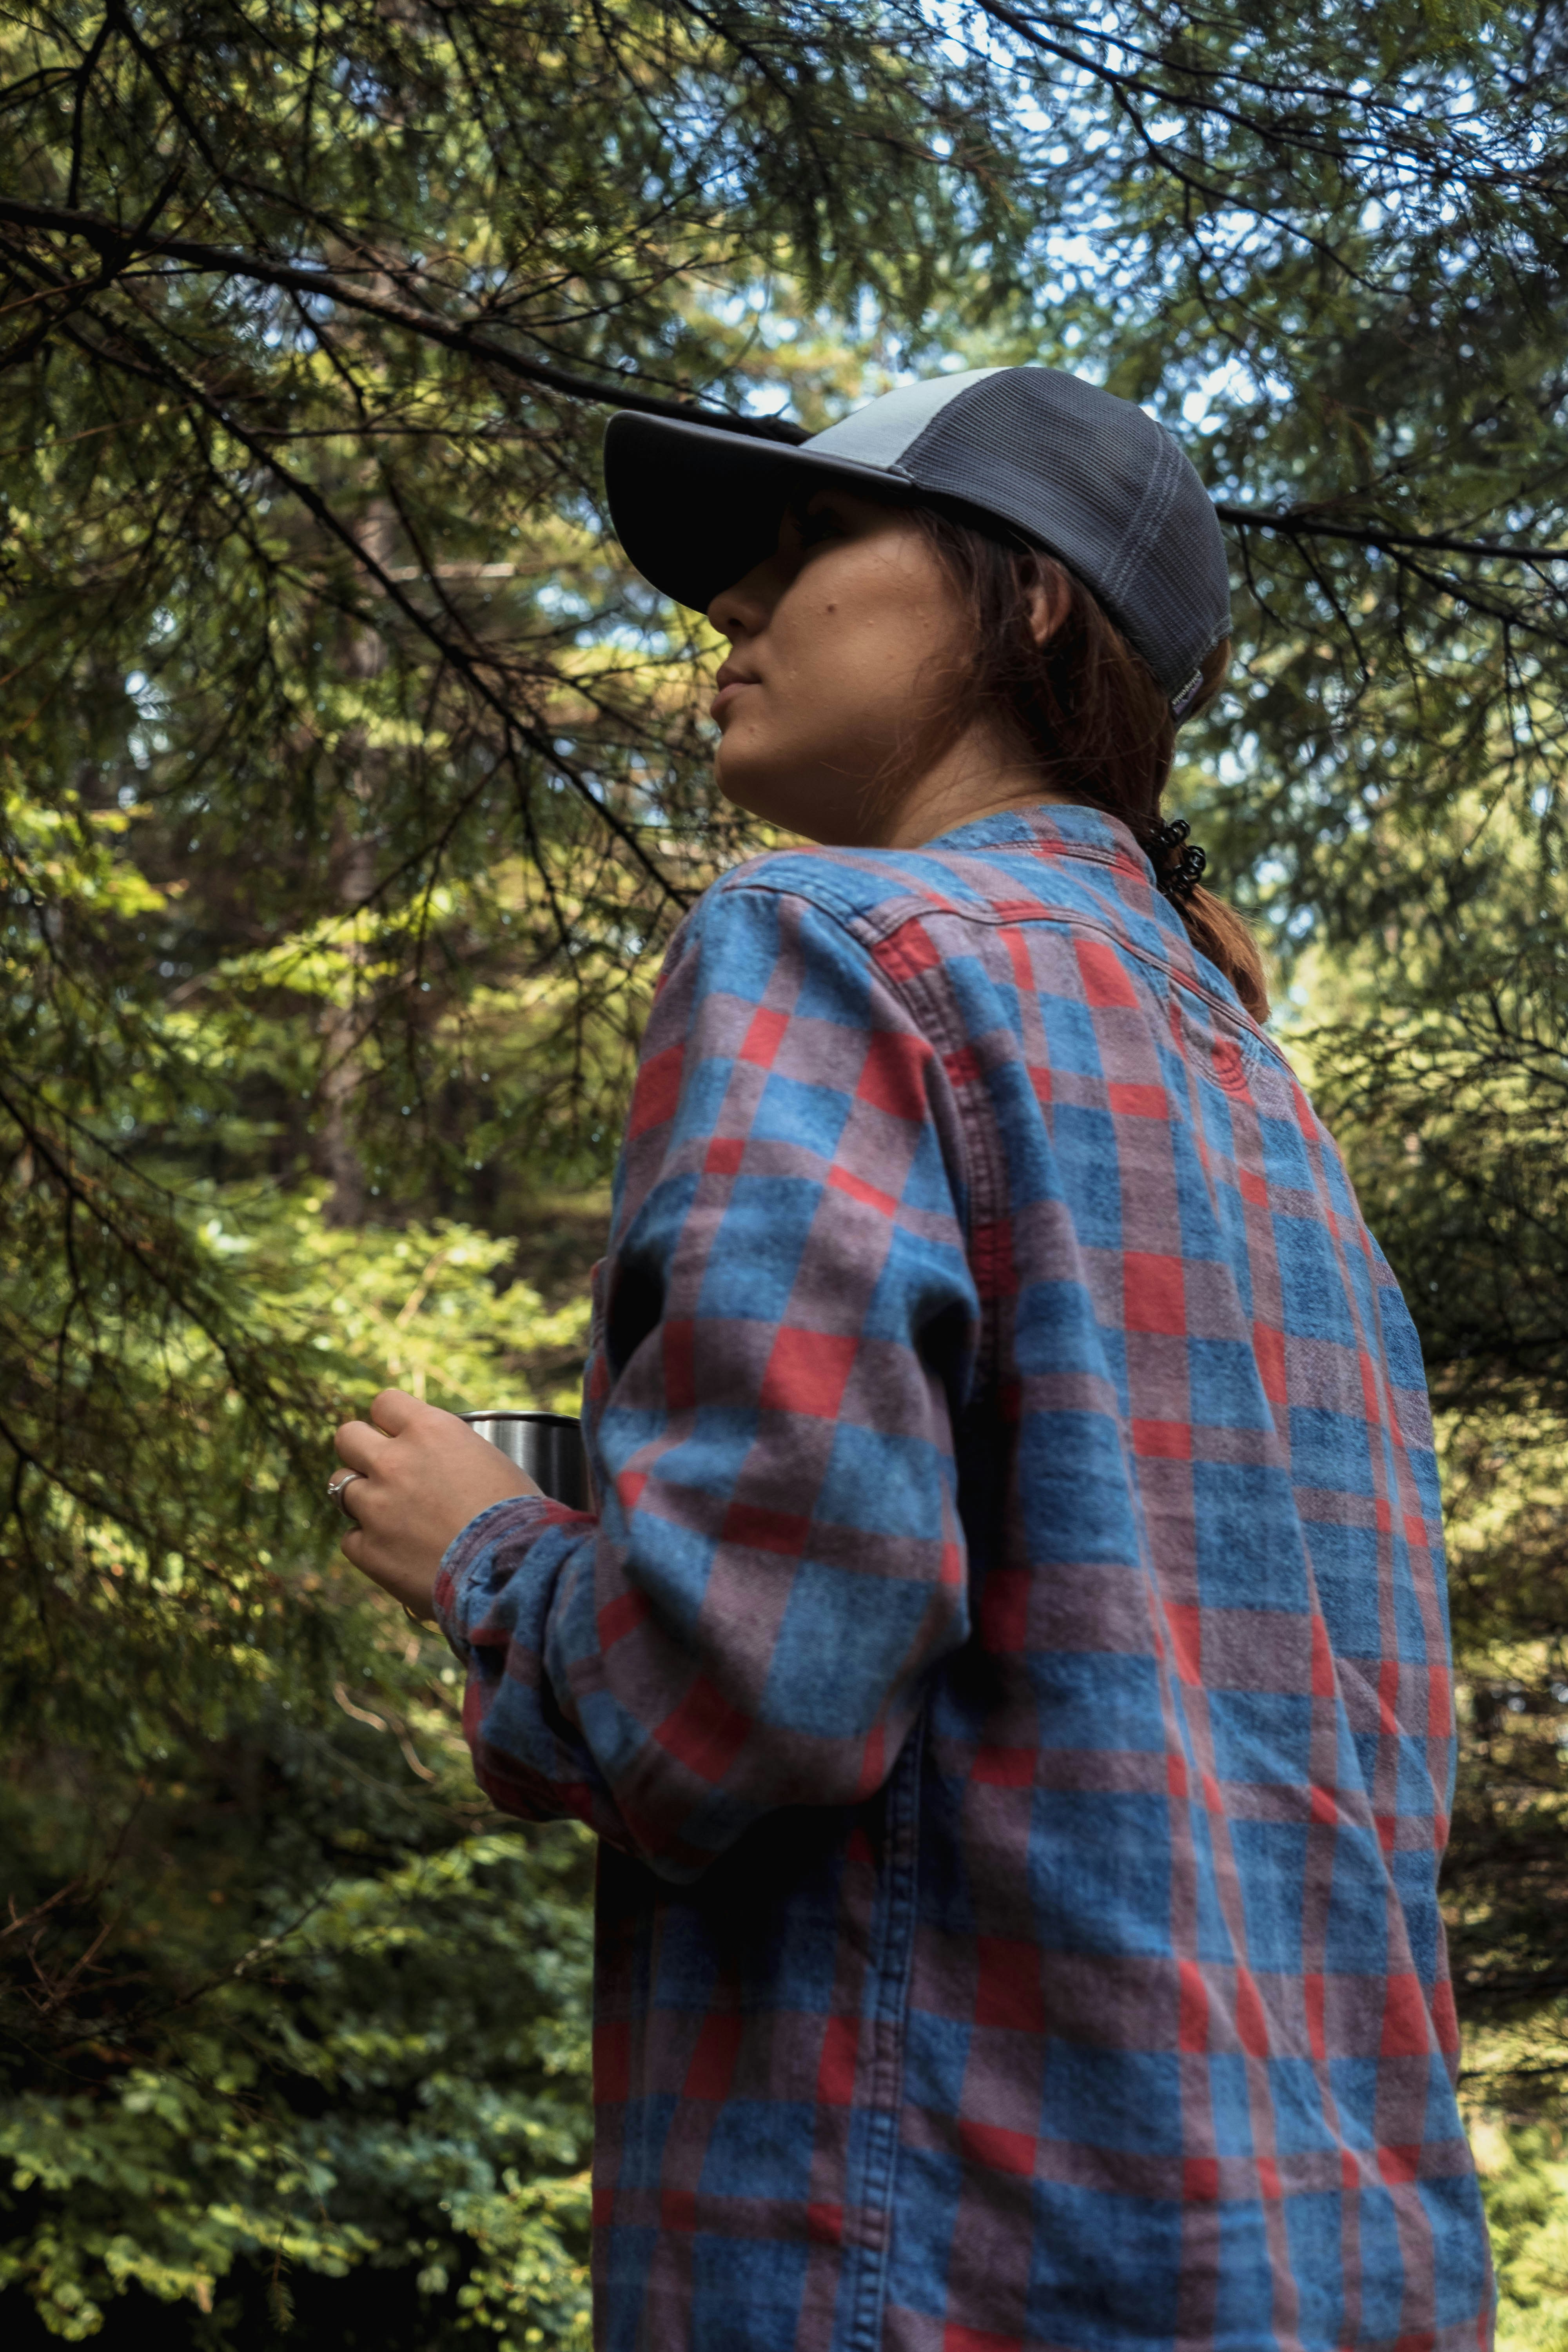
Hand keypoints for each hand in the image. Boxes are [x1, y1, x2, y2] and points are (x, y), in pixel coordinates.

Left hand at [332, 1389, 539, 1618]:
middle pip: (347, 1436)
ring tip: (392, 1516)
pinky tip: (396, 1553)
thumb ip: (451, 1453)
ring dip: (363, 1497)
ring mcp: (376, 1506)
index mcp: (431, 1431)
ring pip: (341, 1486)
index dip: (390, 1420)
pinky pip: (350, 1539)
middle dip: (360, 1450)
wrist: (513, 1572)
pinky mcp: (369, 1550)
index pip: (385, 1402)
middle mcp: (395, 1462)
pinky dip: (369, 1545)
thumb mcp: (491, 1462)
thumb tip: (437, 1460)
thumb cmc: (518, 1518)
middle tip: (381, 1471)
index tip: (397, 1434)